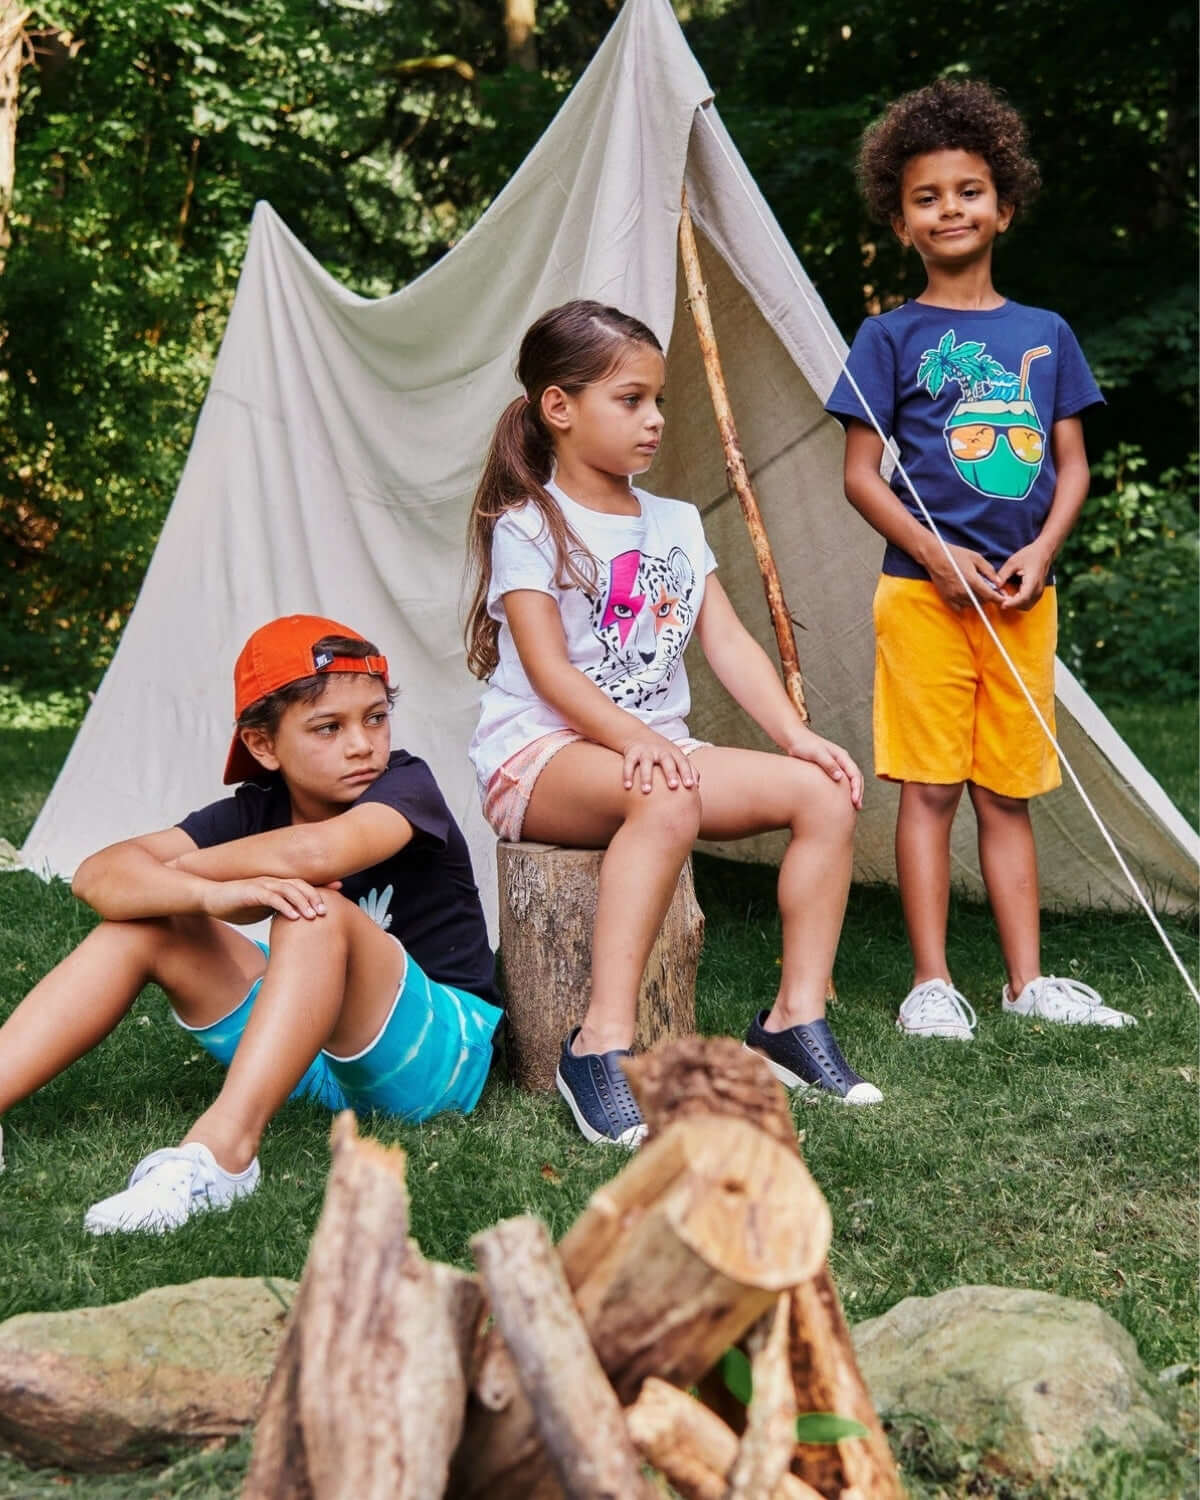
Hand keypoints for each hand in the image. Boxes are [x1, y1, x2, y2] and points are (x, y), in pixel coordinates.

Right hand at [201, 877, 338, 924]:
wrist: (210, 899)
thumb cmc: (237, 905)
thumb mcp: (262, 909)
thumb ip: (279, 911)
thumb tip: (295, 921)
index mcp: (277, 885)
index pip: (303, 884)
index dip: (321, 887)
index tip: (339, 892)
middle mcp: (272, 882)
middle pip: (300, 886)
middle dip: (316, 897)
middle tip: (327, 912)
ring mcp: (262, 885)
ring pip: (288, 890)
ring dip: (303, 902)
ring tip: (314, 916)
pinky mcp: (251, 892)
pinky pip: (271, 899)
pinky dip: (284, 907)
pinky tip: (293, 917)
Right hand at [621, 732, 698, 793]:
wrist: (638, 735)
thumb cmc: (662, 753)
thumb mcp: (676, 757)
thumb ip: (688, 770)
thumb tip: (697, 787)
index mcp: (673, 753)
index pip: (683, 762)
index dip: (687, 773)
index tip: (690, 786)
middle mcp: (660, 751)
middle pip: (667, 760)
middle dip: (670, 773)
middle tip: (673, 786)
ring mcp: (645, 751)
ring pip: (646, 762)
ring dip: (646, 776)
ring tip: (646, 791)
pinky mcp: (632, 753)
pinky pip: (629, 763)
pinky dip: (627, 774)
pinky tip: (627, 786)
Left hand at [784, 728, 863, 809]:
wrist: (794, 740)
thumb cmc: (804, 745)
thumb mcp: (816, 753)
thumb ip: (828, 764)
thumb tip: (839, 777)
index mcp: (841, 756)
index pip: (855, 773)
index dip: (856, 787)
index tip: (854, 800)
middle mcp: (841, 761)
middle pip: (855, 778)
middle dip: (858, 792)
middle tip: (857, 807)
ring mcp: (836, 765)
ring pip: (849, 780)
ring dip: (853, 792)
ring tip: (853, 807)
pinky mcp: (829, 770)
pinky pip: (840, 781)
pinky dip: (844, 791)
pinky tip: (840, 800)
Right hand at [926, 543, 1004, 609]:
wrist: (934, 557)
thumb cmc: (955, 554)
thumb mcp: (976, 558)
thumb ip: (989, 571)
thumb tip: (998, 582)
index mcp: (972, 580)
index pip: (990, 595)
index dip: (999, 599)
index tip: (1004, 599)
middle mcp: (963, 591)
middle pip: (982, 601)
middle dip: (988, 597)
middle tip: (990, 589)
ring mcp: (954, 596)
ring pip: (972, 605)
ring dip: (978, 600)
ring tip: (977, 590)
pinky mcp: (947, 598)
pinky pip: (959, 608)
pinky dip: (965, 604)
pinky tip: (966, 596)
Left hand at [996, 542, 1052, 610]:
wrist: (1044, 552)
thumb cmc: (1030, 555)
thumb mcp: (1013, 562)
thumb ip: (1003, 574)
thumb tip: (995, 585)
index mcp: (1032, 581)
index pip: (1023, 598)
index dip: (1012, 603)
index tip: (1002, 604)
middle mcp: (1038, 589)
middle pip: (1024, 605)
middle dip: (1012, 604)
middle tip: (1001, 598)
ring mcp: (1039, 592)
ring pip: (1027, 606)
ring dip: (1016, 604)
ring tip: (1006, 596)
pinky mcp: (1038, 592)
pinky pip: (1029, 602)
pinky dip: (1020, 602)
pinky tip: (1012, 595)